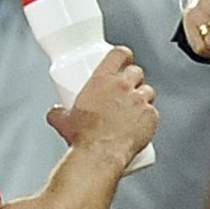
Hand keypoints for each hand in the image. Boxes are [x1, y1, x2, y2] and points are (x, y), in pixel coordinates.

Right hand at [45, 46, 158, 170]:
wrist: (100, 154)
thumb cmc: (84, 137)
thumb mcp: (64, 121)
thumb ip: (58, 113)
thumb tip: (56, 112)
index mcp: (103, 80)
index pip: (119, 54)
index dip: (123, 55)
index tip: (123, 60)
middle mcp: (124, 86)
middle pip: (136, 71)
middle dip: (133, 79)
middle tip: (125, 90)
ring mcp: (140, 100)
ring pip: (148, 91)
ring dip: (142, 97)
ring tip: (132, 110)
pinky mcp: (151, 116)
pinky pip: (153, 112)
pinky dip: (148, 117)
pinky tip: (139, 125)